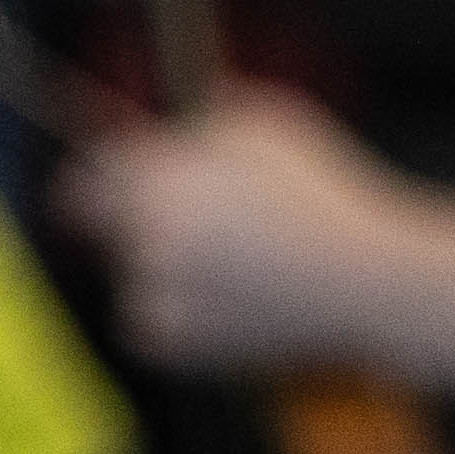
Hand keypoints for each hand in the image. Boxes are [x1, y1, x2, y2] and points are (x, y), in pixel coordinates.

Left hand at [55, 83, 454, 373]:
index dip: (93, 180)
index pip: (90, 176)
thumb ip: (212, 113)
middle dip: (141, 225)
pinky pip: (150, 321)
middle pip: (107, 229)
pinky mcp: (168, 340)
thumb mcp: (276, 125)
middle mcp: (145, 238)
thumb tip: (178, 122)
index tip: (97, 188)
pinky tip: (237, 298)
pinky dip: (181, 313)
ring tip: (238, 267)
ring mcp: (153, 293)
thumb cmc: (327, 197)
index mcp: (162, 181)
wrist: (364, 281)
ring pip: (133, 276)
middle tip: (194, 230)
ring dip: (164, 270)